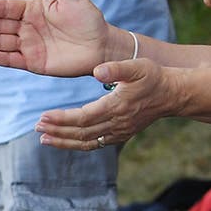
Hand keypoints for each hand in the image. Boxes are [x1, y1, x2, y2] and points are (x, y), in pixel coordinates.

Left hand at [32, 57, 178, 149]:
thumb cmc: (153, 77)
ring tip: (43, 139)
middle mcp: (117, 124)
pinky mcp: (120, 135)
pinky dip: (77, 144)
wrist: (172, 94)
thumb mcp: (138, 66)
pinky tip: (62, 141)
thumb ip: (117, 68)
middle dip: (58, 131)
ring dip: (64, 142)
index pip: (84, 117)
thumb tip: (97, 72)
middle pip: (81, 133)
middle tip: (37, 127)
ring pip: (87, 142)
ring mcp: (119, 132)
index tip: (43, 117)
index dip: (62, 119)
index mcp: (118, 107)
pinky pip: (95, 144)